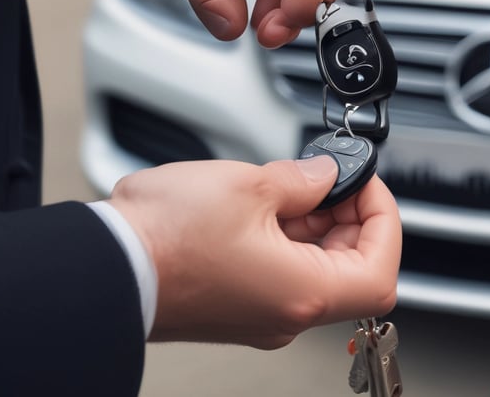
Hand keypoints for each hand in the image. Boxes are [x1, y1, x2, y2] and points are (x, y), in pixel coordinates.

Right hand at [108, 156, 400, 347]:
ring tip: (287, 185)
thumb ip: (304, 179)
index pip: (382, 268)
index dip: (384, 219)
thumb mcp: (249, 185)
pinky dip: (287, 235)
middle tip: (329, 177)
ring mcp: (262, 313)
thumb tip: (326, 176)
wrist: (105, 265)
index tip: (366, 184)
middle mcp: (287, 314)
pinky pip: (283, 271)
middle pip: (351, 267)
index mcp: (304, 292)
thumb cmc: (166, 237)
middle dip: (347, 215)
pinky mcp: (239, 304)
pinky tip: (265, 204)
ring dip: (315, 222)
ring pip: (316, 266)